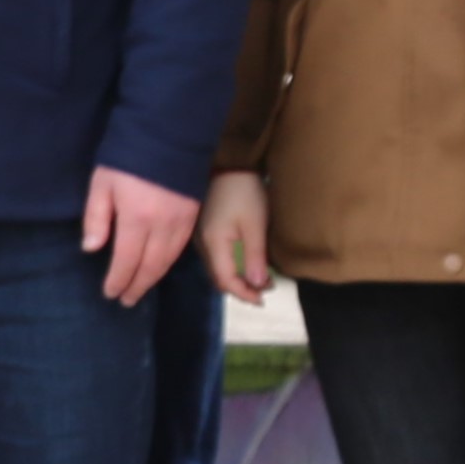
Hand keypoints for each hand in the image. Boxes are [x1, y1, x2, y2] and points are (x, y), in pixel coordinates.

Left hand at [84, 165, 200, 307]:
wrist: (167, 133)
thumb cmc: (127, 157)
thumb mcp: (102, 183)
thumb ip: (96, 218)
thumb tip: (91, 249)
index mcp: (137, 218)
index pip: (127, 260)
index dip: (118, 280)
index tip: (109, 293)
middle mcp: (162, 225)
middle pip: (150, 266)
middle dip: (136, 285)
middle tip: (125, 300)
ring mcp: (181, 221)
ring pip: (167, 260)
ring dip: (153, 278)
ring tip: (139, 289)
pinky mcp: (192, 214)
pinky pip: (180, 248)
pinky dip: (168, 263)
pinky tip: (158, 268)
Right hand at [202, 170, 274, 304]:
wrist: (228, 163)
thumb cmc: (244, 193)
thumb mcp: (255, 225)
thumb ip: (255, 257)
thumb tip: (257, 285)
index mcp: (213, 244)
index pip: (226, 281)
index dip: (244, 294)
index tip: (263, 299)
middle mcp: (202, 244)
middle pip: (218, 278)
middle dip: (241, 288)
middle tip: (263, 291)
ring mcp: (201, 236)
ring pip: (216, 268)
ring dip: (237, 278)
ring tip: (259, 279)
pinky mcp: (204, 229)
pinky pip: (216, 257)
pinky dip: (231, 266)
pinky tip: (245, 262)